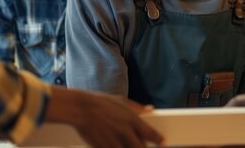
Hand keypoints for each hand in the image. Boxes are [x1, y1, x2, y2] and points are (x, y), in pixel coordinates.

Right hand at [45, 87, 163, 147]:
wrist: (81, 109)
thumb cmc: (100, 103)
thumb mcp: (121, 101)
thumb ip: (137, 108)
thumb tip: (149, 109)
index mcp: (132, 119)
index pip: (151, 133)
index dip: (159, 140)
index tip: (163, 142)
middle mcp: (126, 132)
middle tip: (142, 146)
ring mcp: (115, 142)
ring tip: (127, 145)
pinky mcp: (104, 147)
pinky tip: (115, 145)